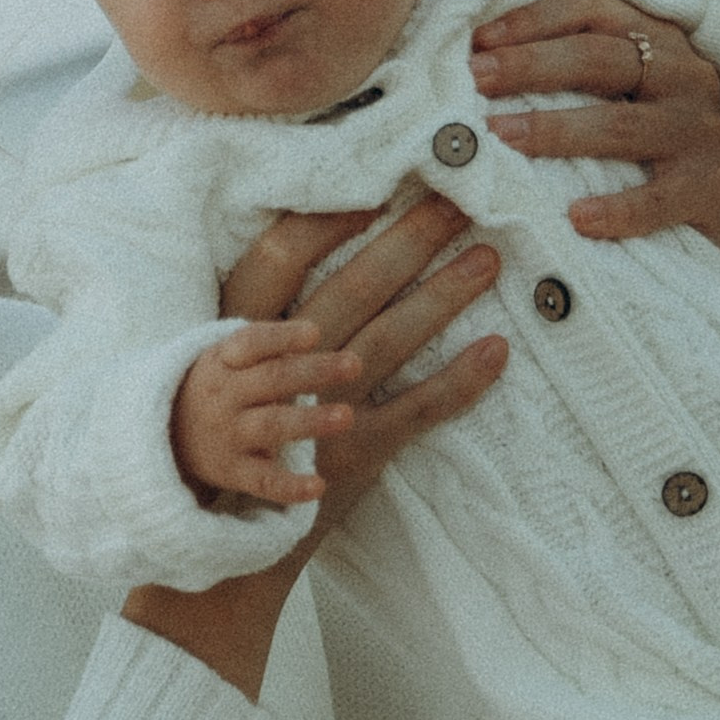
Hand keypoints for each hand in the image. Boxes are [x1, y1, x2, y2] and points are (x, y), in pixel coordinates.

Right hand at [122, 197, 507, 698]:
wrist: (221, 536)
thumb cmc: (226, 433)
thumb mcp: (226, 364)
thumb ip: (261, 313)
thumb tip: (313, 243)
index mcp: (241, 332)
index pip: (285, 254)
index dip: (334, 214)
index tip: (381, 182)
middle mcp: (282, 365)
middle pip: (354, 284)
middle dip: (411, 237)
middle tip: (458, 201)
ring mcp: (320, 409)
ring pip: (392, 338)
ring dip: (444, 296)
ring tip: (488, 260)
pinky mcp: (356, 454)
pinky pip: (418, 410)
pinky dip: (461, 382)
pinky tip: (498, 352)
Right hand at [172, 321, 361, 507]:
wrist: (162, 434)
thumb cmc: (215, 388)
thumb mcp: (225, 358)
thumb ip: (264, 347)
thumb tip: (315, 335)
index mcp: (222, 361)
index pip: (251, 343)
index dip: (282, 337)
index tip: (314, 333)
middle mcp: (222, 396)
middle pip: (272, 380)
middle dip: (315, 372)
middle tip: (354, 365)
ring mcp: (226, 435)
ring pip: (271, 426)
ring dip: (310, 421)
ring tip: (346, 416)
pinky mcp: (231, 471)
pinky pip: (262, 481)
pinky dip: (289, 487)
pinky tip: (318, 486)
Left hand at [469, 0, 719, 298]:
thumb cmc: (647, 160)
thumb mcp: (614, 106)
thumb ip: (562, 81)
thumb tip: (467, 70)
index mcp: (652, 42)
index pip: (589, 8)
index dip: (531, 19)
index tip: (476, 42)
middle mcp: (683, 73)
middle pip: (599, 57)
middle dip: (528, 66)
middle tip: (472, 81)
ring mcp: (702, 129)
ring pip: (620, 123)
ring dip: (555, 130)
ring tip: (501, 139)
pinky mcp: (714, 185)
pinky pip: (659, 196)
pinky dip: (617, 208)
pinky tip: (576, 218)